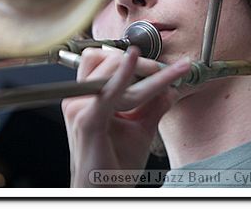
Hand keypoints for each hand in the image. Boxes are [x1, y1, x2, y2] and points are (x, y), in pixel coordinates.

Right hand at [61, 46, 189, 186]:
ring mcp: (80, 107)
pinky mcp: (88, 120)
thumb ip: (154, 106)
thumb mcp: (140, 128)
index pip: (105, 62)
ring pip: (112, 69)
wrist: (104, 192)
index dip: (133, 58)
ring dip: (141, 69)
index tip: (164, 66)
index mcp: (88, 98)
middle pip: (108, 59)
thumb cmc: (115, 165)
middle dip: (142, 62)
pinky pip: (108, 90)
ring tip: (162, 76)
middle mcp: (80, 99)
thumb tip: (170, 88)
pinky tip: (134, 59)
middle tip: (165, 71)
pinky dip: (123, 73)